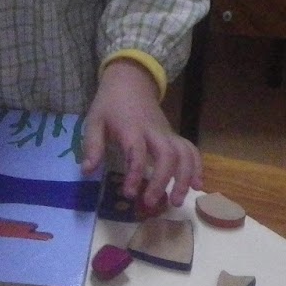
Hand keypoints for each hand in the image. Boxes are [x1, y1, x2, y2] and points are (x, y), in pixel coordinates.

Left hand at [81, 58, 202, 207]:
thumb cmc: (110, 105)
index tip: (130, 194)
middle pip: (167, 155)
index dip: (135, 174)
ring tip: (177, 201)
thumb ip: (93, 147)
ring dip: (184, 178)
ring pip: (184, 154)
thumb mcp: (94, 122)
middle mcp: (154, 131)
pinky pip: (191, 150)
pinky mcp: (174, 135)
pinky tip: (197, 186)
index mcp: (131, 129)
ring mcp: (167, 133)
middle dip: (163, 181)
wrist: (130, 82)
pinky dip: (198, 167)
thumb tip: (87, 172)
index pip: (136, 152)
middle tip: (152, 203)